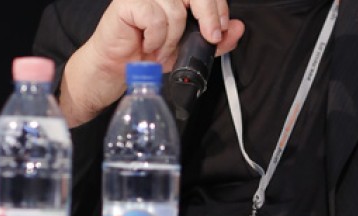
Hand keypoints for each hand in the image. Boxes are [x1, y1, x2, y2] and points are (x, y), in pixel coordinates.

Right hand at [59, 0, 244, 126]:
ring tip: (162, 49)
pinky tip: (149, 45)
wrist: (120, 67)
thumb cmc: (151, 53)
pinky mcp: (127, 2)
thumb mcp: (190, 49)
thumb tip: (238, 29)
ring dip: (173, 38)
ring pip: (175, 10)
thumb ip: (215, 39)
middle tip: (209, 36)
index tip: (221, 28)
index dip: (218, 6)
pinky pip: (155, 18)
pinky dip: (157, 38)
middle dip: (208, 14)